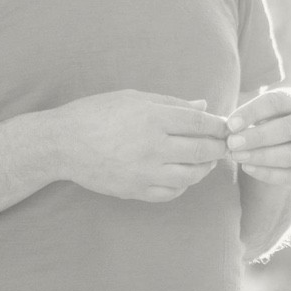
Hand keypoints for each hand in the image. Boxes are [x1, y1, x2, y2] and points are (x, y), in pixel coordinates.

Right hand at [51, 90, 226, 202]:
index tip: (227, 127)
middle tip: (225, 145)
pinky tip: (182, 175)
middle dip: (220, 148)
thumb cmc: (97, 113)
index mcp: (153, 118)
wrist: (63, 144)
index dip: (220, 126)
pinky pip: (171, 192)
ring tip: (205, 160)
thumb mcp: (134, 98)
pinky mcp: (135, 191)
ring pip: (191, 176)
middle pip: (202, 151)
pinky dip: (183, 185)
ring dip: (205, 168)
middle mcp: (153, 147)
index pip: (201, 124)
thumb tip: (204, 107)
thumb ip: (171, 104)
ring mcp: (145, 172)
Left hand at [226, 86, 290, 185]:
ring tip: (237, 157)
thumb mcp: (254, 112)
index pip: (276, 102)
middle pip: (288, 128)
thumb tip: (229, 129)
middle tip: (232, 143)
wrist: (275, 147)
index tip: (231, 124)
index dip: (252, 113)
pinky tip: (248, 169)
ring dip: (262, 156)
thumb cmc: (260, 122)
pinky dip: (268, 173)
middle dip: (258, 137)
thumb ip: (243, 118)